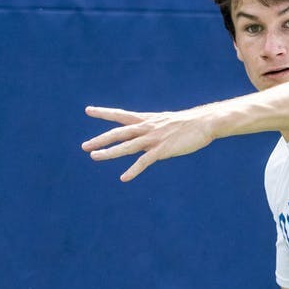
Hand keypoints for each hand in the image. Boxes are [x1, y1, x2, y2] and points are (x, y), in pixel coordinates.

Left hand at [82, 105, 217, 180]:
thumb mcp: (166, 122)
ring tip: (94, 157)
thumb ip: (154, 129)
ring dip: (109, 153)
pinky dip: (133, 170)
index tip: (88, 110)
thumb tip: (147, 135)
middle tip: (84, 146)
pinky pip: (144, 161)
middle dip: (100, 139)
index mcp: (146, 119)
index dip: (103, 113)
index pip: (120, 115)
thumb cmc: (188, 123)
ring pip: (126, 146)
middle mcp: (146, 127)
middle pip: (118, 133)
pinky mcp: (162, 150)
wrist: (204, 122)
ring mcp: (153, 139)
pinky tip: (124, 178)